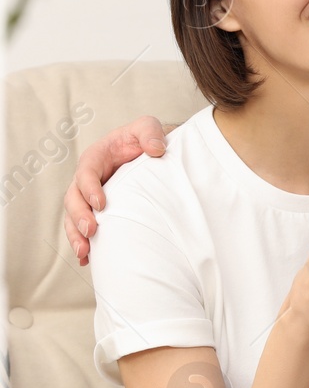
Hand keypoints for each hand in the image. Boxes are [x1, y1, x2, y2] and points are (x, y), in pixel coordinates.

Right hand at [64, 115, 168, 264]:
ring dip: (76, 234)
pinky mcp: (97, 211)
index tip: (102, 204)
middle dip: (79, 216)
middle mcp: (87, 179)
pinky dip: (84, 243)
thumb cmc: (146, 138)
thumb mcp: (148, 127)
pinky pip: (84, 228)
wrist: (151, 152)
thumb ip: (150, 132)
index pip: (86, 173)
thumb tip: (156, 150)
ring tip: (85, 252)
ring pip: (73, 217)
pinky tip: (88, 260)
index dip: (90, 188)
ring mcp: (90, 197)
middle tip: (91, 231)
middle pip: (73, 198)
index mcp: (95, 158)